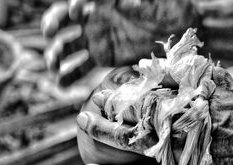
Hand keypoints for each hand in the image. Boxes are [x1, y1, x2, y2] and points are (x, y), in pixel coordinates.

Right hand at [41, 0, 200, 85]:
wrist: (180, 28)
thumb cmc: (166, 5)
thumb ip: (123, 1)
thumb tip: (103, 4)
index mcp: (100, 4)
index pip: (75, 5)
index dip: (70, 8)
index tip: (77, 13)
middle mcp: (93, 22)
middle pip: (62, 24)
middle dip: (52, 28)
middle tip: (52, 37)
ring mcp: (97, 42)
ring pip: (67, 49)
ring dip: (55, 58)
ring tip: (56, 69)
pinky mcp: (103, 61)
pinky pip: (81, 70)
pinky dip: (69, 78)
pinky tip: (62, 87)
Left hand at [77, 66, 232, 164]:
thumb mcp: (214, 81)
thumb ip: (179, 74)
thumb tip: (145, 66)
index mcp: (180, 119)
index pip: (134, 117)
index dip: (109, 115)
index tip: (91, 109)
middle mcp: (178, 146)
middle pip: (130, 143)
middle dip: (102, 135)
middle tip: (82, 127)